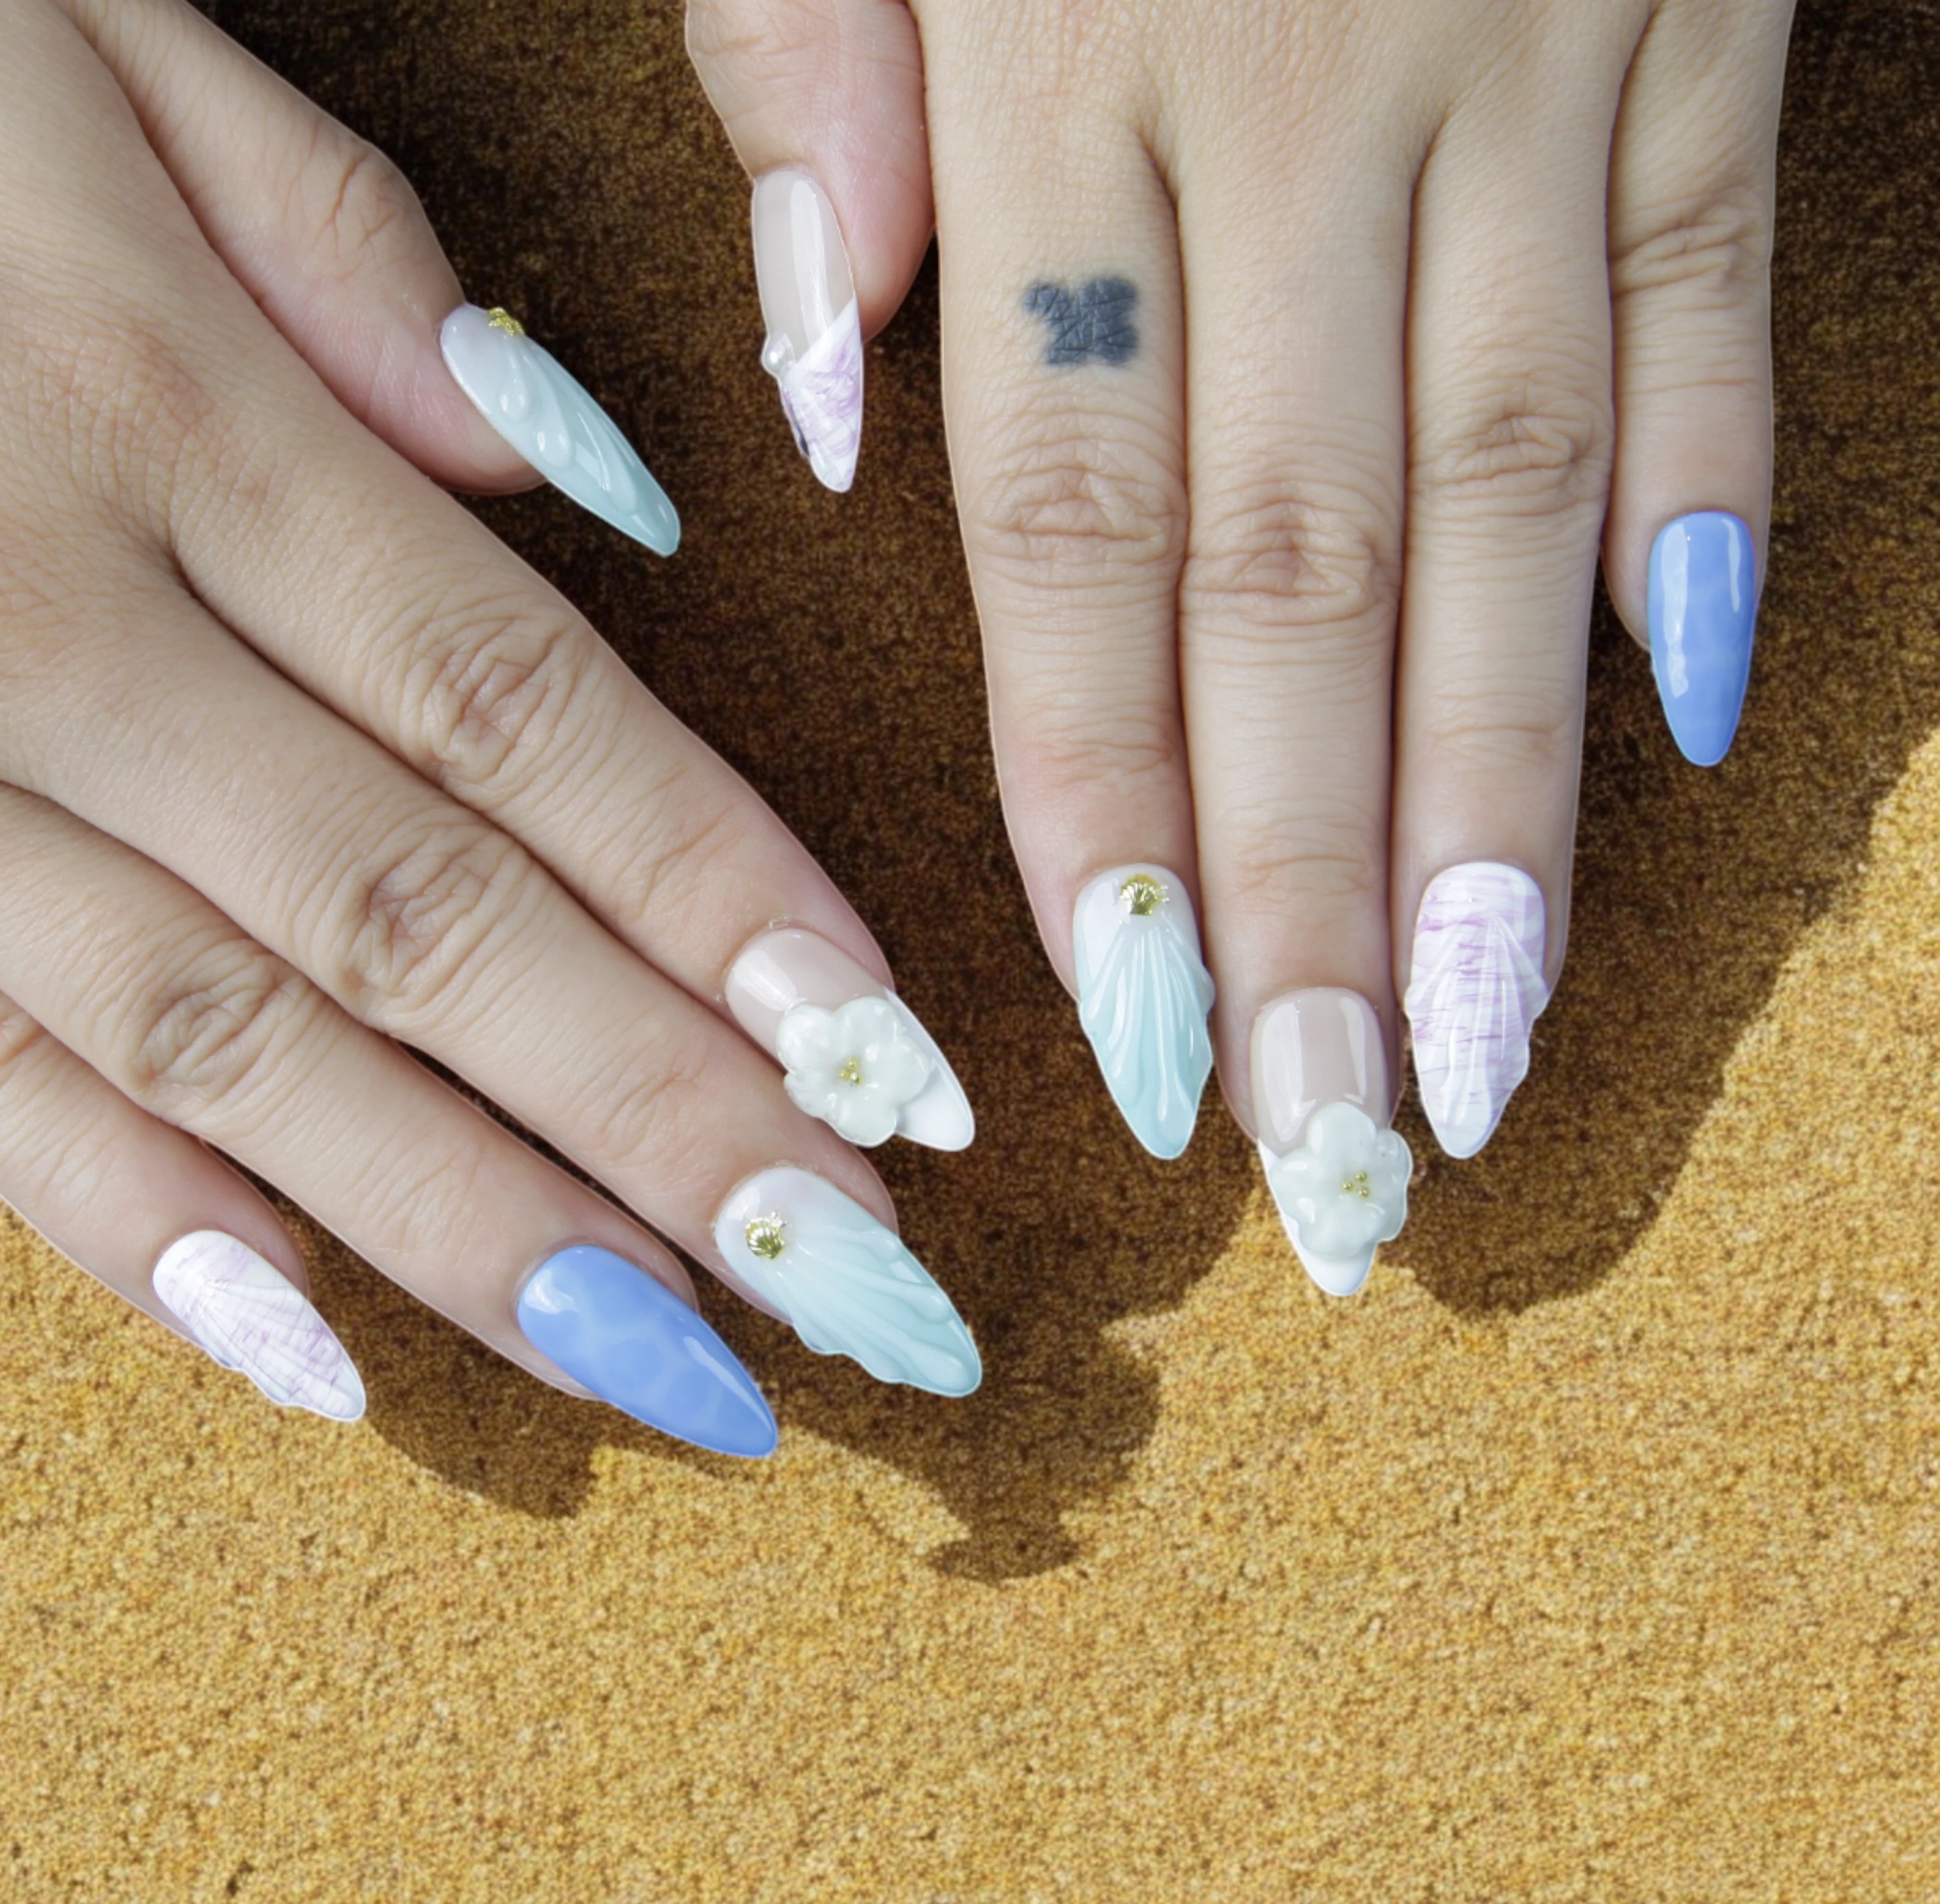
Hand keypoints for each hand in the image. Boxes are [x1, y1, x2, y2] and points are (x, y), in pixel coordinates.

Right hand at [0, 0, 987, 1458]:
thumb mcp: (50, 17)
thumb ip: (329, 256)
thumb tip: (567, 489)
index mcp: (134, 386)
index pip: (522, 714)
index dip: (728, 907)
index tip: (890, 1069)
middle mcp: (3, 612)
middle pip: (414, 929)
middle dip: (665, 1132)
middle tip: (861, 1300)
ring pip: (219, 1061)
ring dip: (469, 1235)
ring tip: (675, 1377)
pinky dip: (146, 1244)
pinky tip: (327, 1366)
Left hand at [691, 0, 1790, 1288]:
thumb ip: (820, 53)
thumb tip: (837, 373)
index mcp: (1068, 50)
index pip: (1070, 524)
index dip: (1098, 799)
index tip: (1128, 1036)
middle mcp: (1312, 89)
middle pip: (1295, 573)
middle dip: (1311, 891)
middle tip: (1321, 1162)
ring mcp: (1540, 38)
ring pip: (1511, 487)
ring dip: (1502, 793)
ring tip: (1479, 1049)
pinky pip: (1712, 275)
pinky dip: (1704, 493)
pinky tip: (1677, 713)